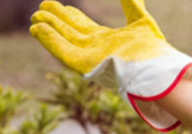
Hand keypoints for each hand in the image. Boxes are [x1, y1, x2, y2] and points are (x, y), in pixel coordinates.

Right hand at [29, 0, 191, 131]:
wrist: (156, 69)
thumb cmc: (153, 49)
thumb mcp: (141, 22)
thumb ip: (132, 5)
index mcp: (109, 40)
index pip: (85, 27)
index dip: (73, 16)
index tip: (64, 6)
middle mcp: (96, 49)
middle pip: (71, 32)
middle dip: (56, 21)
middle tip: (41, 9)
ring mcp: (88, 57)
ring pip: (63, 39)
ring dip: (48, 29)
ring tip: (35, 18)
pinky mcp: (83, 65)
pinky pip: (62, 51)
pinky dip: (49, 40)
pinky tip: (38, 29)